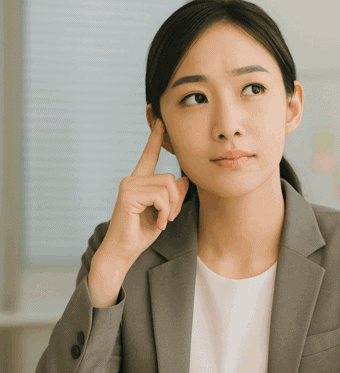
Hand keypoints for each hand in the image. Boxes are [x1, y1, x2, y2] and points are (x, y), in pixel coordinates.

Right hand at [99, 118, 188, 267]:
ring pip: (167, 187)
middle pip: (170, 178)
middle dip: (176, 201)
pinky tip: (156, 223)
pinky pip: (161, 197)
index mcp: (140, 182)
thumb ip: (173, 196)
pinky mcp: (128, 194)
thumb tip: (183, 178)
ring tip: (160, 221)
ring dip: (170, 209)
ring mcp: (128, 185)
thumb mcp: (164, 213)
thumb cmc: (141, 234)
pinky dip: (164, 213)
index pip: (149, 156)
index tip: (160, 120)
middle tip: (167, 218)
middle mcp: (132, 179)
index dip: (156, 138)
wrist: (123, 252)